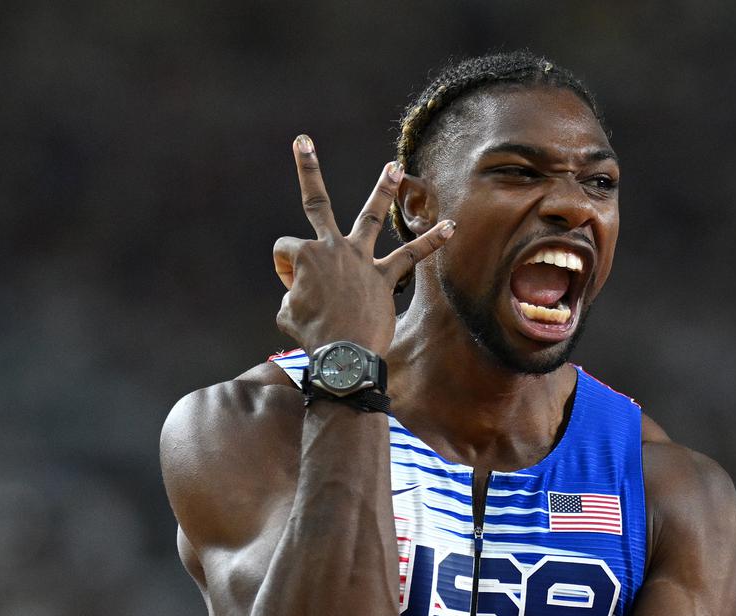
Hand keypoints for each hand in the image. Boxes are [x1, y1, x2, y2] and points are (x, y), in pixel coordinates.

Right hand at [273, 135, 453, 354]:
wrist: (343, 354)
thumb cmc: (311, 337)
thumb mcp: (286, 313)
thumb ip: (294, 296)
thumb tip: (307, 296)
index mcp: (303, 254)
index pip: (286, 251)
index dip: (285, 272)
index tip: (294, 293)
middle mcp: (331, 247)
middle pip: (316, 203)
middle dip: (308, 169)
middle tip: (304, 141)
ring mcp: (360, 259)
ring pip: (371, 216)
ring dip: (382, 189)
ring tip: (394, 167)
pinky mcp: (384, 276)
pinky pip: (411, 254)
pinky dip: (431, 240)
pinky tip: (450, 226)